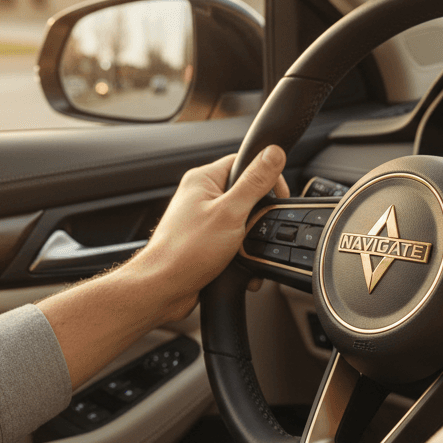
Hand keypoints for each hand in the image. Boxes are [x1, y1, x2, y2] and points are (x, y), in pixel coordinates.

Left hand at [126, 146, 290, 323]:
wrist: (164, 289)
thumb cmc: (186, 252)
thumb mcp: (230, 213)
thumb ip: (254, 182)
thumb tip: (274, 153)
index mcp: (203, 179)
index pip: (245, 162)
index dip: (267, 176)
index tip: (278, 196)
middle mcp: (201, 196)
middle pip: (246, 194)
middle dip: (257, 216)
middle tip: (255, 230)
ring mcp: (202, 219)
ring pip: (242, 221)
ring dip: (250, 240)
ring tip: (242, 252)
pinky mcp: (205, 241)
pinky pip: (233, 240)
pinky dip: (241, 253)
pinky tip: (239, 264)